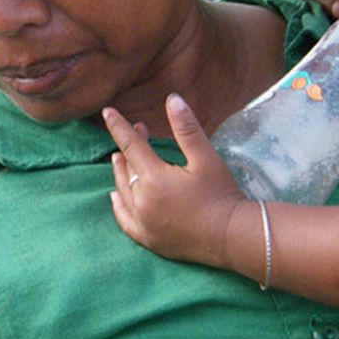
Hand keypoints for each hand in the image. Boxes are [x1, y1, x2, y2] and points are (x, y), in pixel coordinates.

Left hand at [102, 94, 246, 267]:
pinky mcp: (148, 239)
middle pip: (128, 167)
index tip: (107, 112)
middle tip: (140, 130)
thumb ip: (186, 128)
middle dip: (130, 147)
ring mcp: (143, 223)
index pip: (130, 145)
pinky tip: (115, 196)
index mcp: (154, 179)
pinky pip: (124, 220)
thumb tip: (172, 99)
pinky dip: (118, 206)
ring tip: (119, 158)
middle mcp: (142, 202)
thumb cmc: (221, 194)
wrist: (231, 237)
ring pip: (123, 191)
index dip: (118, 126)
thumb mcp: (206, 158)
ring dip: (120, 172)